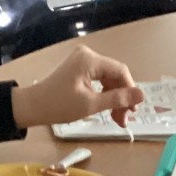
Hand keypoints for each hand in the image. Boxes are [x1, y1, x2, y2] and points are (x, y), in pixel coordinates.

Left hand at [11, 44, 145, 128]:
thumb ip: (117, 99)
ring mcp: (83, 61)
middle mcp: (88, 55)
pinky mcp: (79, 69)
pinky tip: (108, 110)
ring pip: (108, 80)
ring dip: (114, 99)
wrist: (34, 106)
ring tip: (117, 120)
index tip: (134, 110)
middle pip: (115, 76)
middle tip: (124, 120)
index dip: (130, 90)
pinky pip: (99, 81)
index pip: (120, 71)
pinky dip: (105, 96)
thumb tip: (141, 96)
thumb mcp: (91, 104)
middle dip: (121, 98)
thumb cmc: (59, 105)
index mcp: (90, 60)